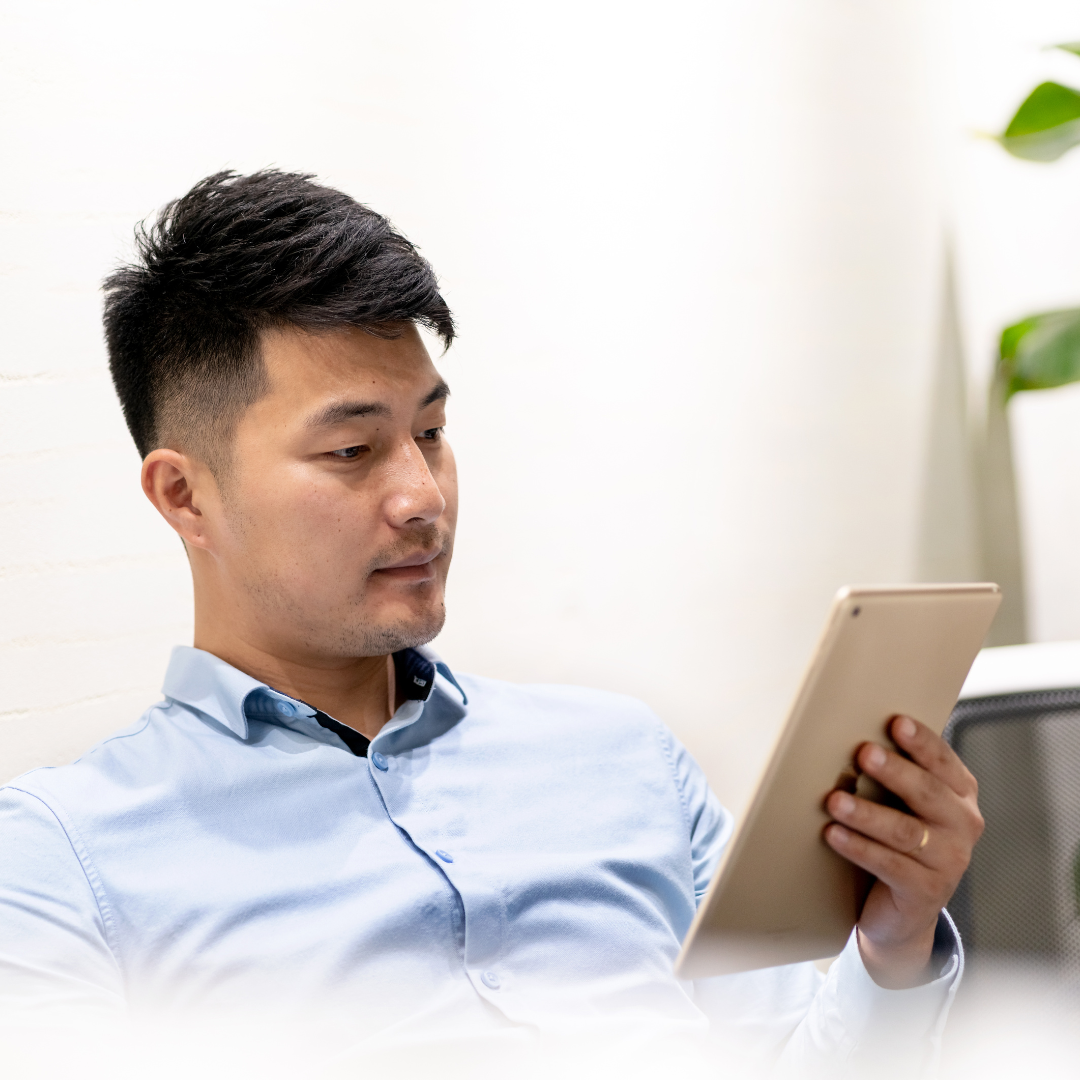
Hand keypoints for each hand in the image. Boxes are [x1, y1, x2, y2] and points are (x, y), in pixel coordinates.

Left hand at [823, 715, 983, 988]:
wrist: (903, 911)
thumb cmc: (899, 842)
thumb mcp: (904, 804)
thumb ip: (895, 775)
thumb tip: (850, 732)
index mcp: (959, 794)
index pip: (943, 762)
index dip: (922, 742)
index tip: (896, 722)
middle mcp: (961, 825)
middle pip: (927, 793)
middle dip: (894, 771)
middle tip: (864, 753)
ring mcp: (948, 861)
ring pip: (904, 831)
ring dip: (867, 813)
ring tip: (835, 800)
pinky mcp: (925, 892)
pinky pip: (889, 866)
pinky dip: (859, 848)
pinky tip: (834, 834)